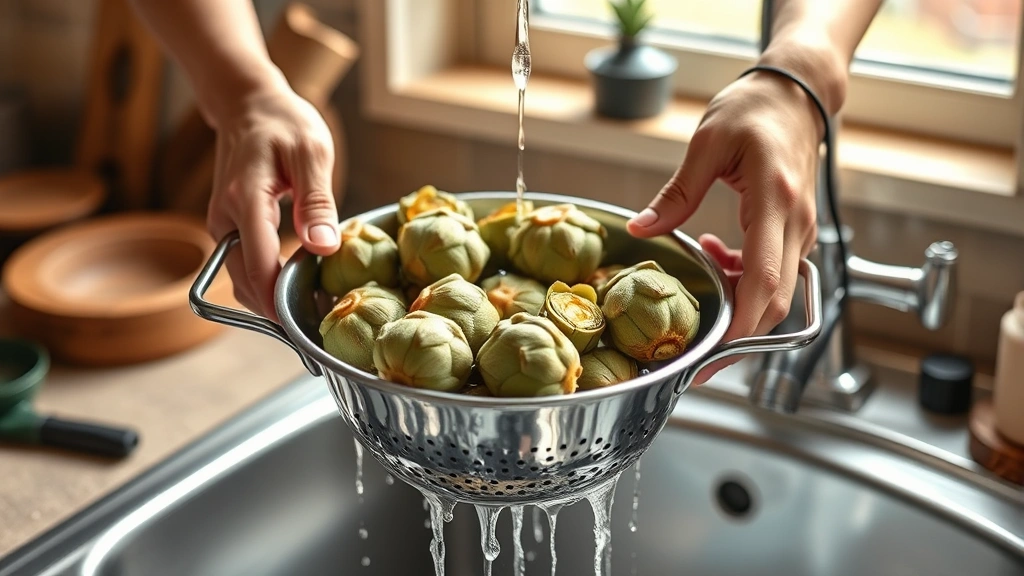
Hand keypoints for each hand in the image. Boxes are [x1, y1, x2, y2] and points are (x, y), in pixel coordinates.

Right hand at [206, 83, 339, 321]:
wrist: (248, 104)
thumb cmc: (284, 123)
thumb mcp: (311, 153)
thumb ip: (317, 202)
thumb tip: (323, 247)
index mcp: (246, 199)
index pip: (258, 265)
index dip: (279, 301)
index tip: (306, 326)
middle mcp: (225, 218)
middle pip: (244, 282)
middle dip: (277, 310)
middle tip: (318, 328)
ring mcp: (223, 225)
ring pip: (241, 280)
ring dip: (270, 300)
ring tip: (312, 310)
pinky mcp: (229, 228)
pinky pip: (245, 266)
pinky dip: (266, 283)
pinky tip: (298, 286)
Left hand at [627, 70, 822, 384]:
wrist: (796, 93)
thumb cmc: (755, 108)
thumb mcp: (708, 143)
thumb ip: (677, 194)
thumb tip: (642, 229)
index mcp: (774, 200)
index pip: (766, 278)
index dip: (744, 323)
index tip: (717, 350)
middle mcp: (796, 222)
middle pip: (775, 299)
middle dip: (740, 337)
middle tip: (699, 359)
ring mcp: (801, 228)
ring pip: (775, 290)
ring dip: (738, 303)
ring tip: (699, 294)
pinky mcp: (795, 229)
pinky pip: (774, 271)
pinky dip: (744, 279)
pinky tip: (716, 257)